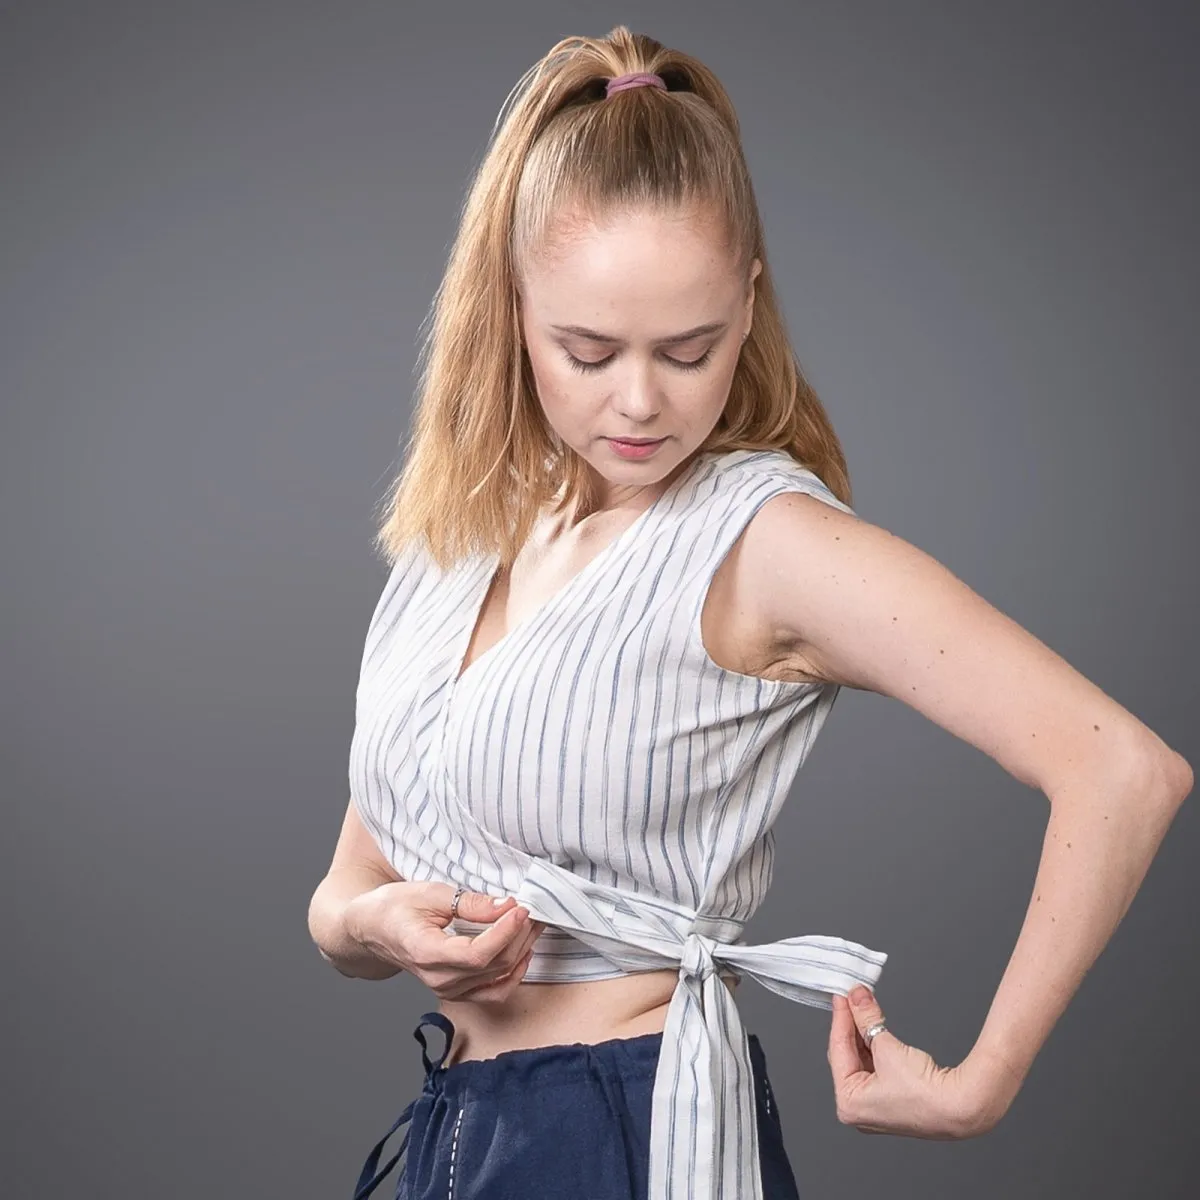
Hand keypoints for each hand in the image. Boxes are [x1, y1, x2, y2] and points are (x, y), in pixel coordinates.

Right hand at [343, 880, 546, 1003]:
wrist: (372, 929)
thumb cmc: (394, 908)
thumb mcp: (430, 893)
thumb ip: (470, 903)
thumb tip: (505, 906)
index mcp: (426, 954)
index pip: (477, 954)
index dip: (505, 932)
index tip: (520, 909)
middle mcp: (439, 980)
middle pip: (493, 965)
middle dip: (519, 935)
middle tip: (533, 907)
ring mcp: (448, 989)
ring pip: (499, 977)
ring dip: (522, 950)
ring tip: (533, 923)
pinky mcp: (457, 991)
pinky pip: (494, 992)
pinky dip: (514, 973)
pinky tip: (524, 951)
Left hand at [828, 986, 1009, 1139]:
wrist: (962, 1108)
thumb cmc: (924, 1093)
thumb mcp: (887, 1047)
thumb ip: (867, 1018)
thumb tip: (857, 997)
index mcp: (848, 1104)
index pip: (837, 1050)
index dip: (840, 1018)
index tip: (842, 996)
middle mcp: (858, 1111)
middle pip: (847, 1055)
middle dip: (851, 1024)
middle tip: (853, 997)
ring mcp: (875, 1108)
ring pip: (861, 1060)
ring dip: (864, 1033)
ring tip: (864, 1006)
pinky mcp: (891, 1101)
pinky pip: (874, 1068)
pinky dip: (875, 1046)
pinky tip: (876, 1027)